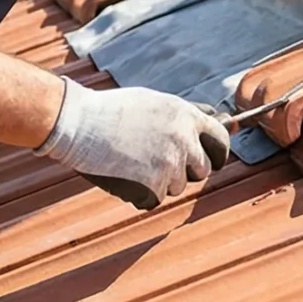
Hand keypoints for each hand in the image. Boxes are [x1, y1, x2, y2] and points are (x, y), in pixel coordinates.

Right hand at [34, 79, 231, 209]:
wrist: (78, 124)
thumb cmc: (112, 111)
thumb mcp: (155, 102)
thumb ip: (188, 114)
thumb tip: (224, 120)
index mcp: (186, 116)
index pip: (220, 141)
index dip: (216, 153)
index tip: (209, 160)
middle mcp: (183, 141)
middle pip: (202, 170)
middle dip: (185, 171)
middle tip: (156, 163)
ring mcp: (169, 165)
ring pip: (176, 187)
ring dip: (158, 182)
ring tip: (130, 162)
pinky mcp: (152, 187)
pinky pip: (154, 199)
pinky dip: (139, 194)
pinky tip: (121, 174)